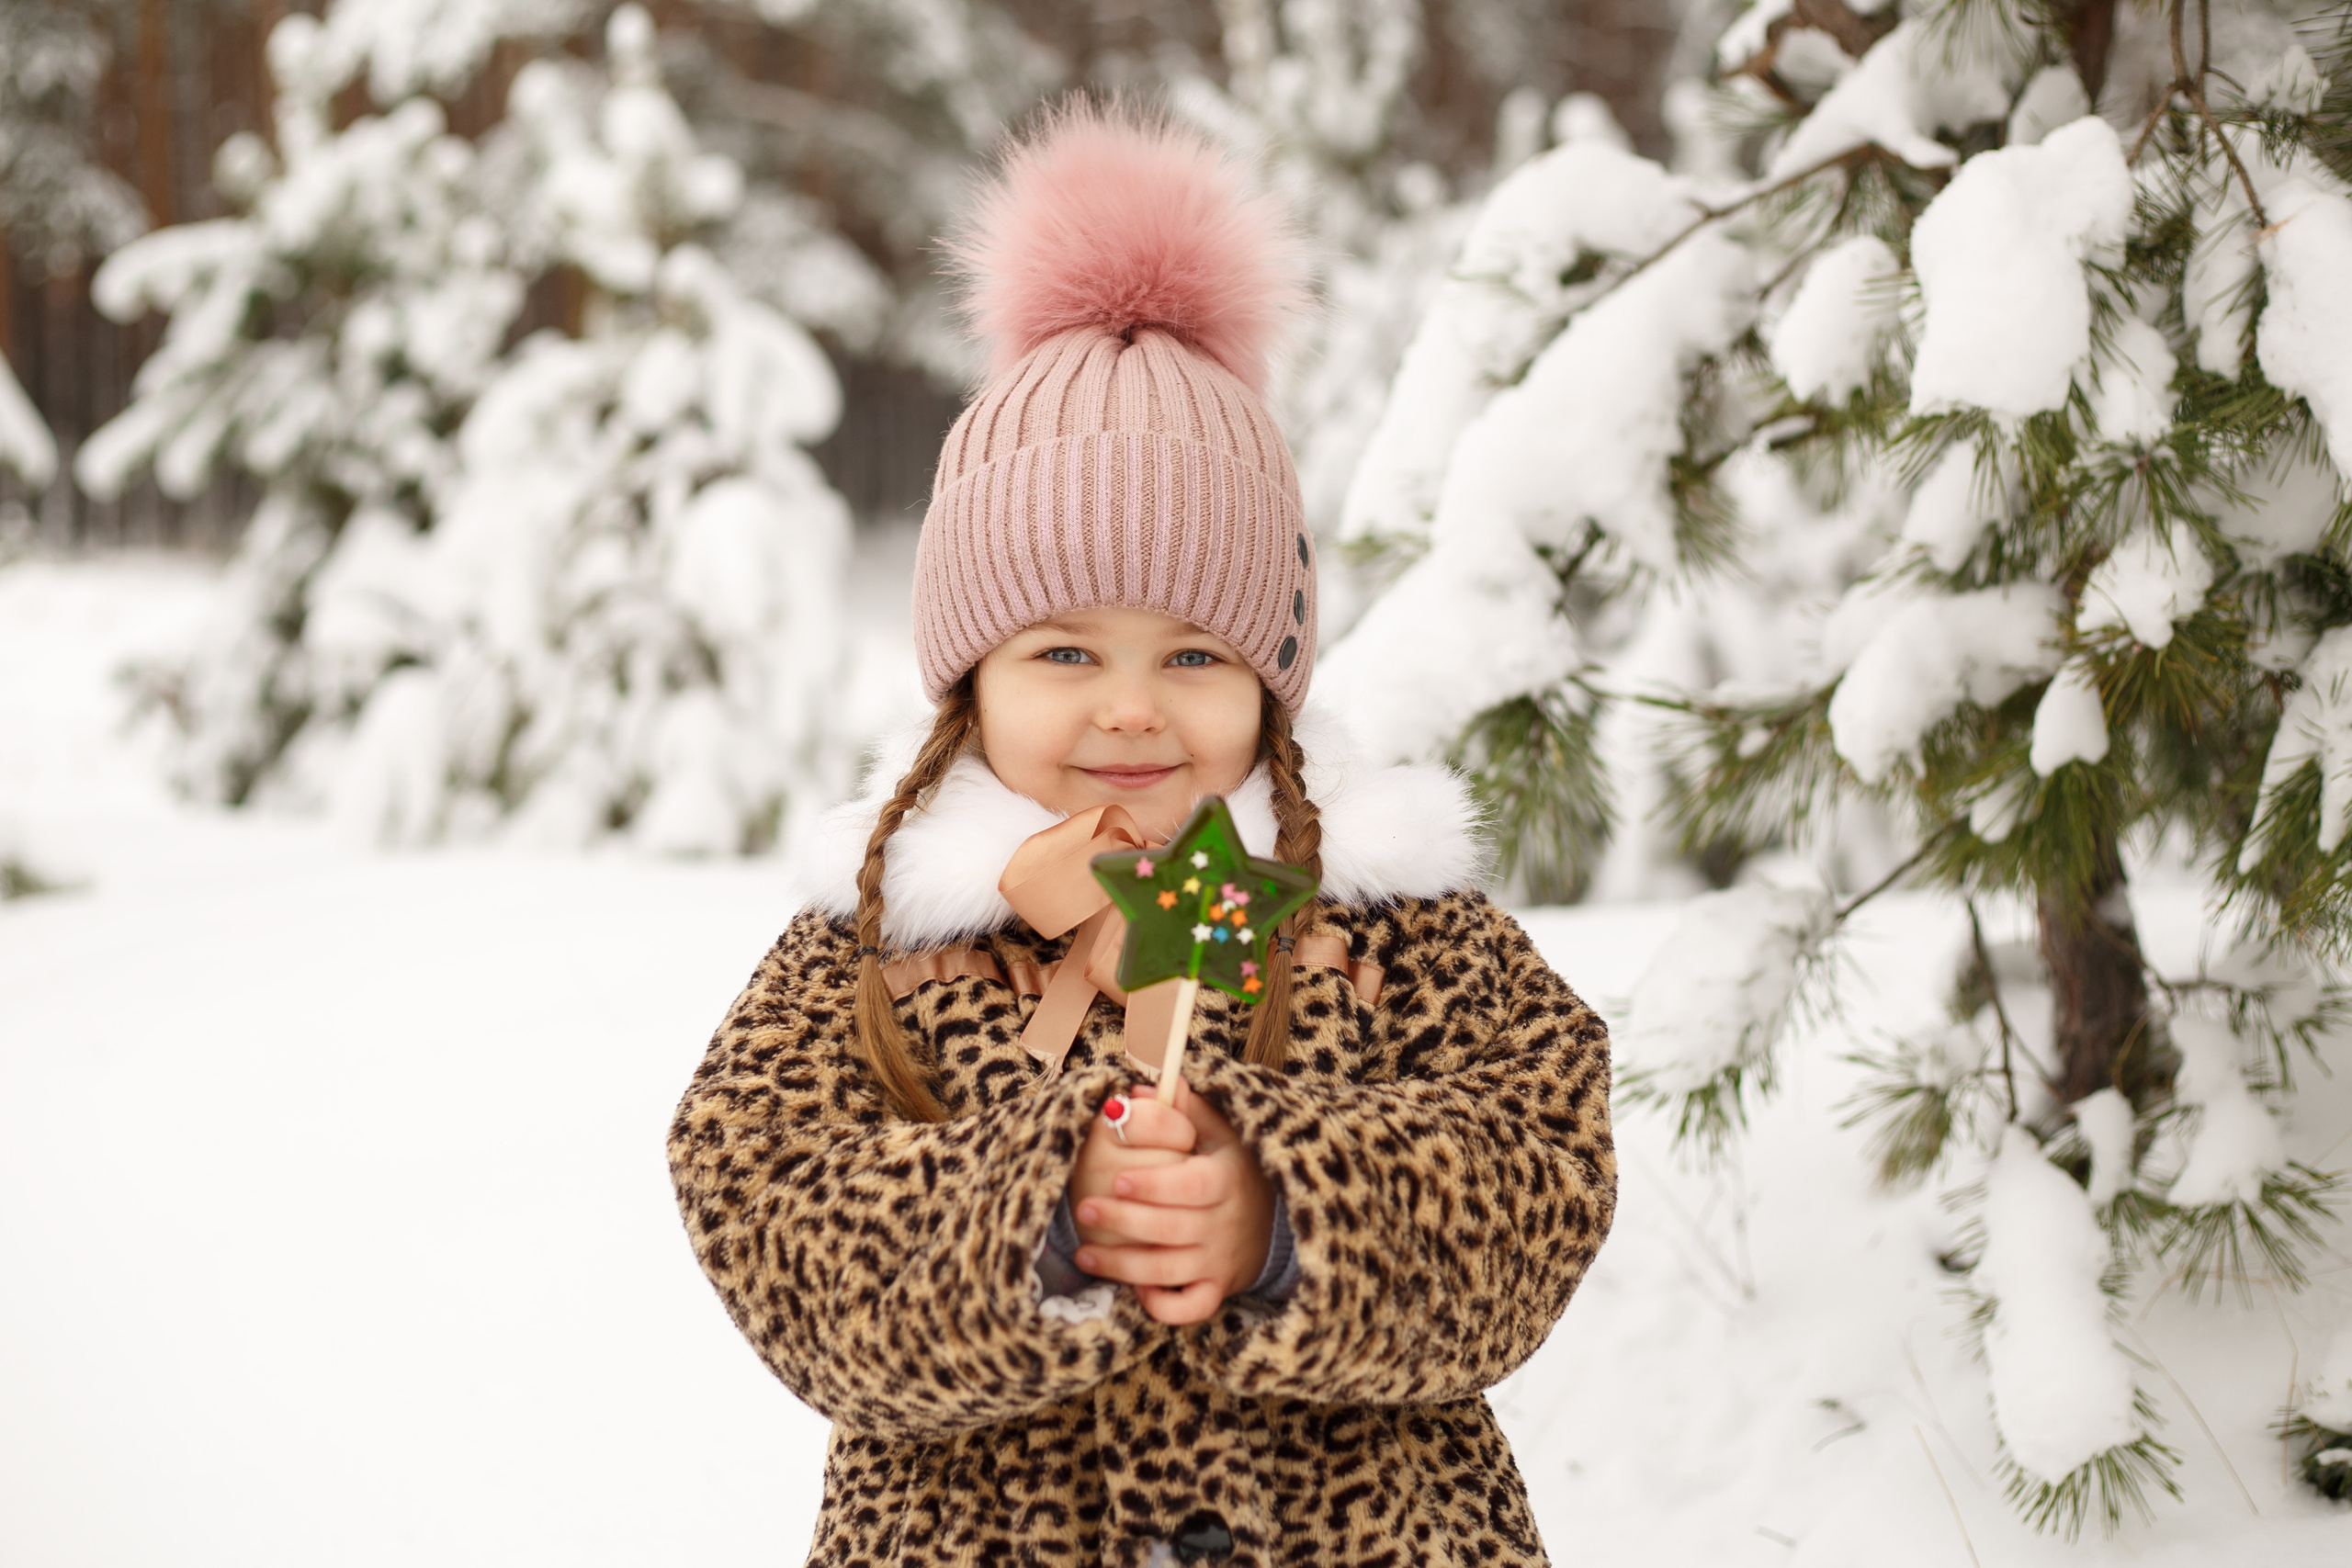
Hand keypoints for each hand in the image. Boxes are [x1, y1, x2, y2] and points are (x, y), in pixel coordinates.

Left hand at [1069, 1075, 1273, 1325]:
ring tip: (1085, 1253)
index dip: (1155, 1184)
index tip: (1118, 1178)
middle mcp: (1224, 1223)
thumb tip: (1144, 1087)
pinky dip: (1163, 1305)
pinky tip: (1134, 1289)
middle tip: (1085, 1208)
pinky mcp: (1217, 1289)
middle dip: (1124, 1221)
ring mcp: (1220, 1260)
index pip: (1192, 1185)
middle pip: (1172, 1228)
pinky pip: (1191, 1308)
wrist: (1273, 1221)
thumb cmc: (1232, 1167)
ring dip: (1124, 1265)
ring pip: (1170, 1271)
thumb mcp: (1218, 1133)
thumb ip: (1184, 1110)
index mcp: (1225, 1179)